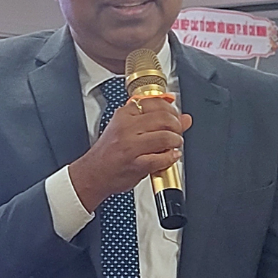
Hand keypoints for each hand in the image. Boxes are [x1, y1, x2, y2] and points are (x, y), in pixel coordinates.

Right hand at [69, 98, 191, 211]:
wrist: (93, 174)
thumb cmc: (110, 152)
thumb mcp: (129, 129)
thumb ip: (157, 121)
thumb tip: (184, 118)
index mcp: (124, 115)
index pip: (155, 103)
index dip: (171, 110)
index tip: (175, 116)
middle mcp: (126, 128)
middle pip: (163, 118)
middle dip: (177, 125)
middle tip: (177, 132)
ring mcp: (130, 146)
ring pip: (165, 137)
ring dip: (176, 141)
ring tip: (174, 144)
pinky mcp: (135, 164)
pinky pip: (161, 158)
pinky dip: (171, 158)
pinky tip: (171, 156)